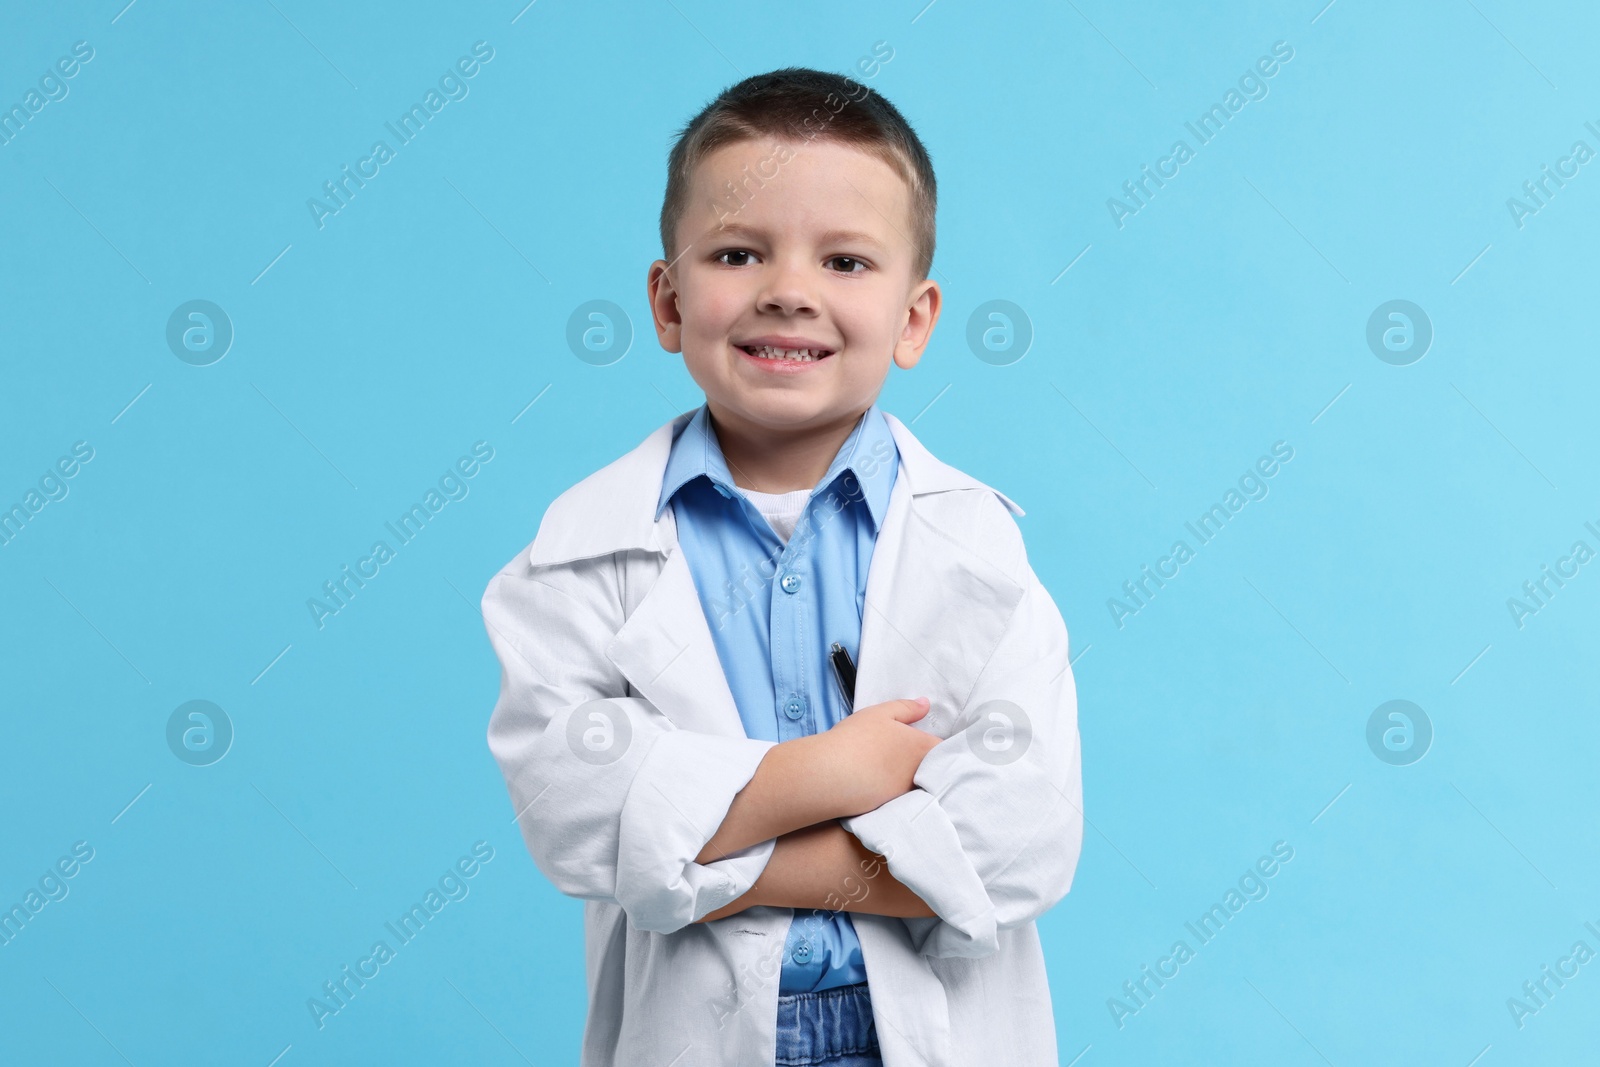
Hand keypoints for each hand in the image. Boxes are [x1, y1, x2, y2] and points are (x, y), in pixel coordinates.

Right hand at [818, 697, 941, 817]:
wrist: (832, 774)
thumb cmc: (857, 738)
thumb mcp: (881, 713)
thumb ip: (907, 708)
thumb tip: (926, 704)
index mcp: (922, 747)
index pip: (943, 748)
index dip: (934, 744)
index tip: (922, 741)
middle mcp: (920, 772)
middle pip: (933, 768)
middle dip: (926, 762)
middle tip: (905, 755)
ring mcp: (907, 792)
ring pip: (918, 784)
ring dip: (910, 778)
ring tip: (891, 769)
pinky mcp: (892, 807)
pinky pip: (902, 799)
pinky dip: (896, 791)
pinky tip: (881, 784)